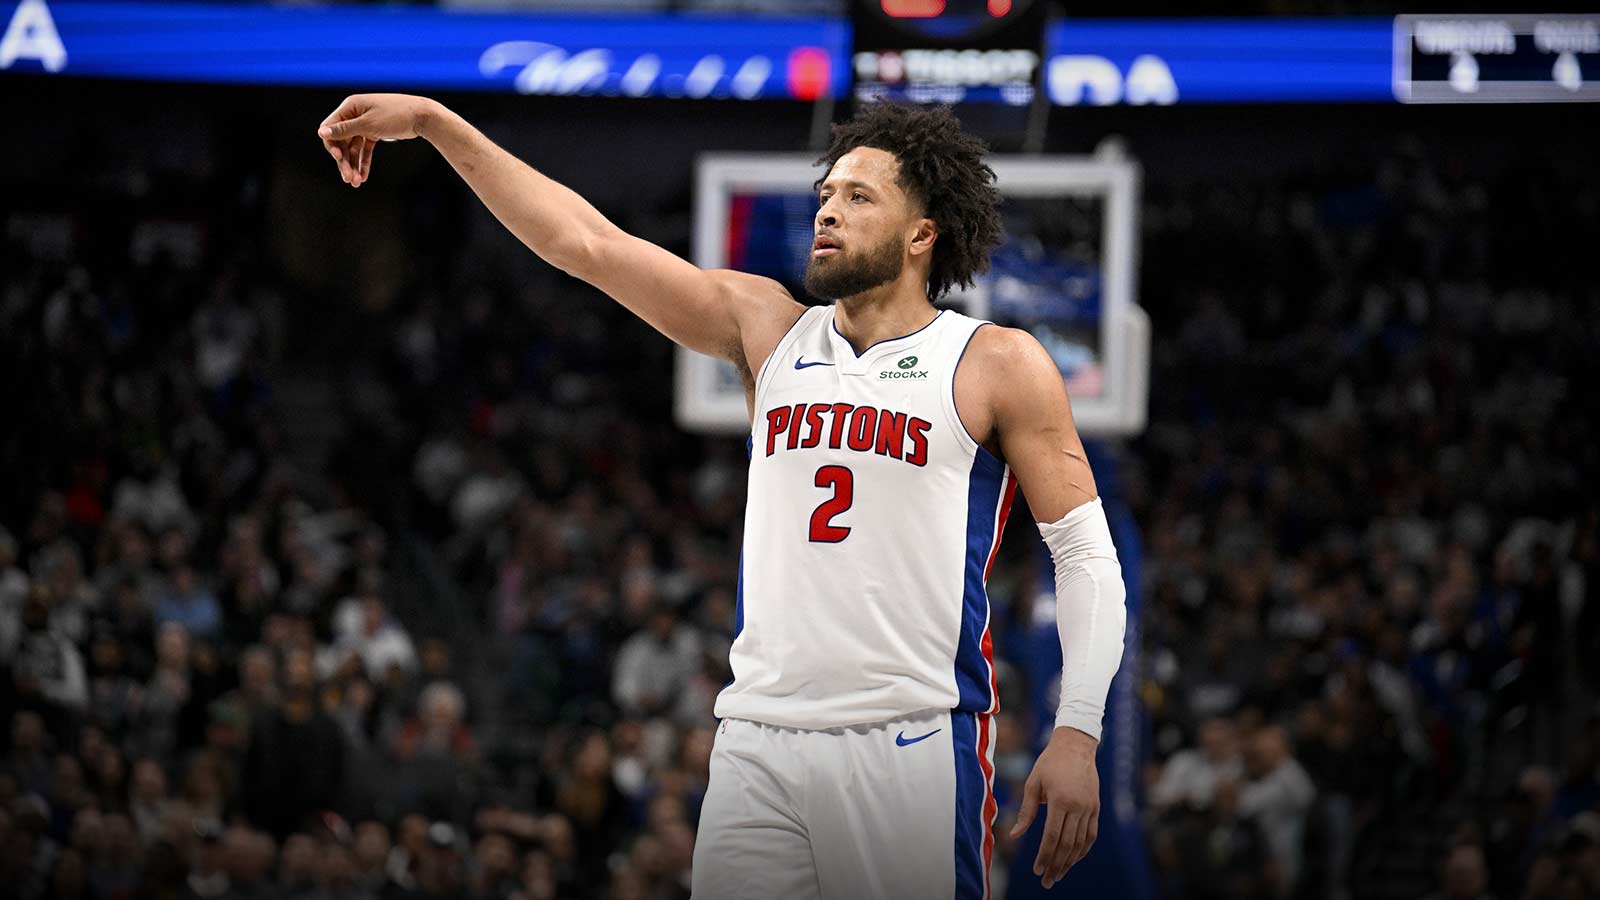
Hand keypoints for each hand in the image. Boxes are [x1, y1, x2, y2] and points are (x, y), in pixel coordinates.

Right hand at [316, 93, 436, 186]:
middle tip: (349, 179)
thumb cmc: (395, 115)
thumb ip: (345, 130)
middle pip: (342, 141)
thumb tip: (321, 133)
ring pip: (353, 147)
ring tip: (356, 182)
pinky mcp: (375, 132)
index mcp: (350, 107)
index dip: (331, 144)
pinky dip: (364, 162)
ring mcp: (365, 124)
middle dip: (344, 161)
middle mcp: (355, 114)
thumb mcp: (368, 124)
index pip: (331, 127)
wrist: (422, 115)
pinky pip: (365, 149)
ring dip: (354, 164)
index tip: (338, 159)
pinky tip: (363, 177)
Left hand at [1008, 726, 1099, 889]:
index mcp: (1060, 800)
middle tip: (1047, 881)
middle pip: (1067, 845)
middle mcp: (1078, 807)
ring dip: (1069, 862)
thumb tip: (1014, 835)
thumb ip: (1026, 812)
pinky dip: (1082, 850)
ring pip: (1080, 843)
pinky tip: (1073, 859)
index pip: (1052, 837)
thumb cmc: (1049, 763)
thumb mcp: (1033, 783)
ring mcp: (1089, 808)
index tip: (1037, 870)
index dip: (1044, 856)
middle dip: (1056, 865)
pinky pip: (1091, 835)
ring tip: (1058, 874)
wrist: (1076, 746)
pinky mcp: (1096, 808)